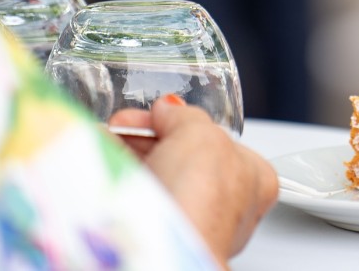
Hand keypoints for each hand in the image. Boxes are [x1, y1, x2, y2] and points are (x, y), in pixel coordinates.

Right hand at [109, 97, 277, 263]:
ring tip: (105, 142)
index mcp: (254, 178)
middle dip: (146, 140)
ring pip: (156, 178)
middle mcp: (227, 206)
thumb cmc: (200, 201)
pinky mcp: (161, 237)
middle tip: (123, 127)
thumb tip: (169, 109)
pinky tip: (103, 166)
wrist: (165, 249)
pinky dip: (118, 179)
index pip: (216, 138)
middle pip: (181, 157)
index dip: (180, 122)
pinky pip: (137, 199)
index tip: (157, 114)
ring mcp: (193, 224)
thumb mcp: (198, 132)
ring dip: (127, 157)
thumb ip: (184, 114)